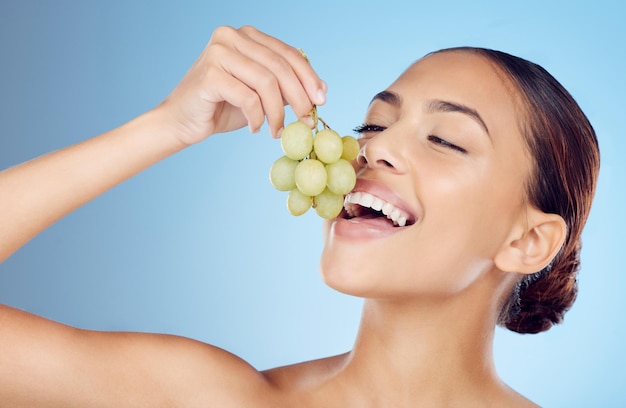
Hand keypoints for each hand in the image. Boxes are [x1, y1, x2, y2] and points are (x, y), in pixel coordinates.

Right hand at [159, 25, 326, 144]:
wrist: (181, 121)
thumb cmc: (221, 107)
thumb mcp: (261, 94)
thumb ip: (285, 87)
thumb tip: (321, 89)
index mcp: (246, 36)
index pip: (287, 53)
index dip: (309, 77)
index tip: (321, 100)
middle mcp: (231, 37)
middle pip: (280, 66)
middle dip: (299, 97)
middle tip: (306, 120)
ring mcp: (218, 53)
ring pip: (267, 83)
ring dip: (278, 113)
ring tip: (276, 131)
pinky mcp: (210, 75)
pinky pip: (248, 98)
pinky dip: (257, 118)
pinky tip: (256, 128)